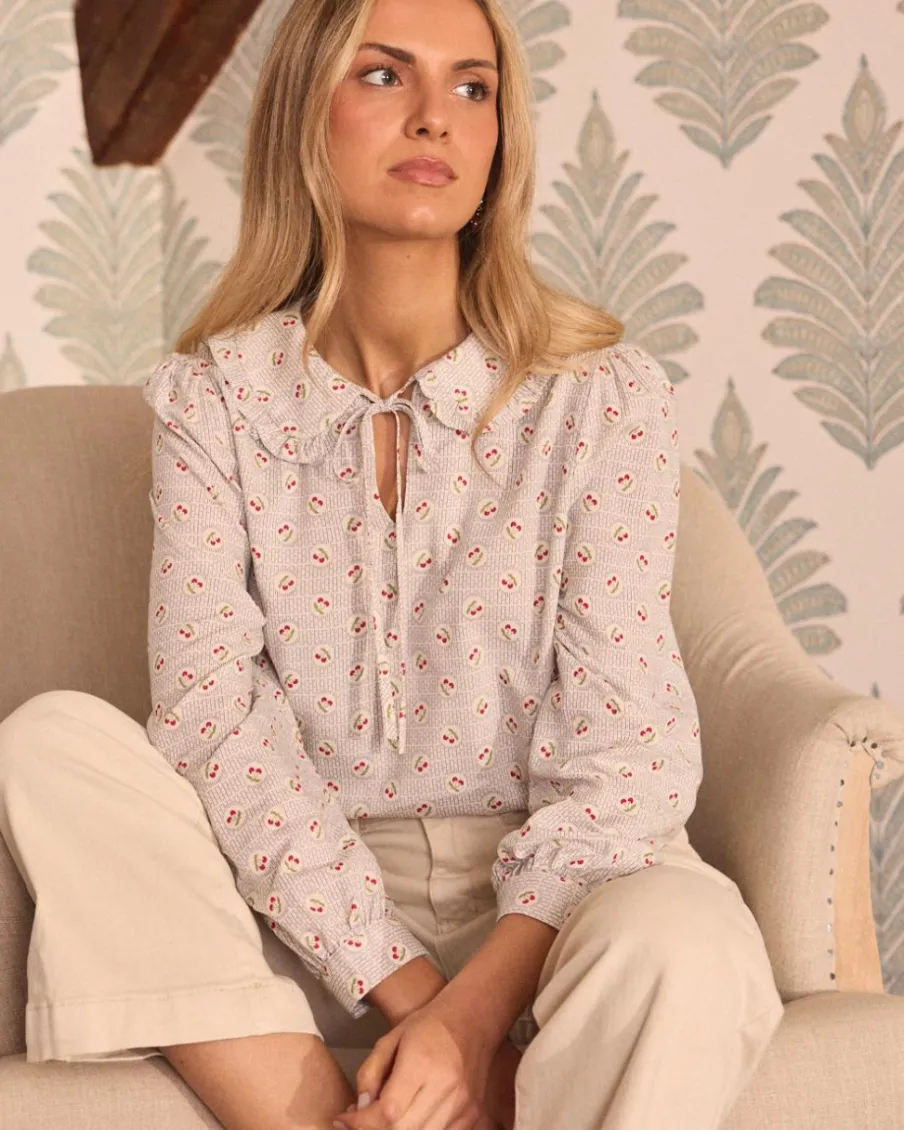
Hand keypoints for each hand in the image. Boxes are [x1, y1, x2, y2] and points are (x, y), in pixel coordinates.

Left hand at [339, 1036, 521, 1129]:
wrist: (474, 1018)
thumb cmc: (430, 1024)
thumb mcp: (391, 1038)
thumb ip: (370, 1073)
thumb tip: (360, 1109)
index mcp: (423, 1063)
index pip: (387, 1112)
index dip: (361, 1123)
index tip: (344, 1119)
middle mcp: (446, 1088)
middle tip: (360, 1120)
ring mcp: (463, 1106)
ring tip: (383, 1118)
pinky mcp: (472, 1116)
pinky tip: (408, 1118)